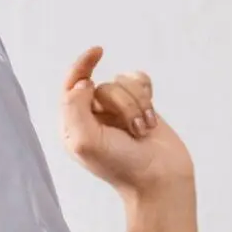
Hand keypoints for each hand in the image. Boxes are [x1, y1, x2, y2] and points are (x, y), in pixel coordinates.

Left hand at [60, 47, 193, 197]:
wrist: (159, 179)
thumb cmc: (121, 165)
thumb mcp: (85, 141)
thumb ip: (74, 109)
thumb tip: (82, 83)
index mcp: (73, 124)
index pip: (71, 87)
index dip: (82, 66)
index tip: (97, 52)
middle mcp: (93, 115)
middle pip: (103, 86)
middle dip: (122, 105)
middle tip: (131, 132)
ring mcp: (118, 110)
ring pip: (125, 83)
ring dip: (138, 105)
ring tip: (141, 131)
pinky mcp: (140, 107)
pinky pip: (141, 82)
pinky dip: (148, 98)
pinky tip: (150, 120)